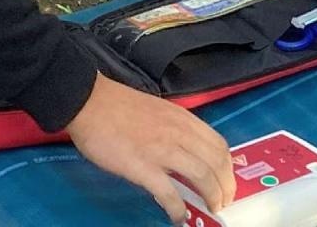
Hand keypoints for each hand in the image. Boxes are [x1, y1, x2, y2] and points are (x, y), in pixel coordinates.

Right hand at [66, 74, 235, 222]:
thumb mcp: (158, 110)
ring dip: (211, 197)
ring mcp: (162, 150)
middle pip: (216, 163)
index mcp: (182, 119)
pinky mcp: (142, 167)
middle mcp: (178, 133)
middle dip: (225, 186)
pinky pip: (169, 193)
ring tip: (210, 210)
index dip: (227, 167)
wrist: (89, 102)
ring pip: (201, 176)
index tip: (226, 181)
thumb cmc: (118, 106)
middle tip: (223, 201)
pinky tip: (179, 217)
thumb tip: (186, 151)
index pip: (218, 145)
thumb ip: (175, 128)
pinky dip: (178, 209)